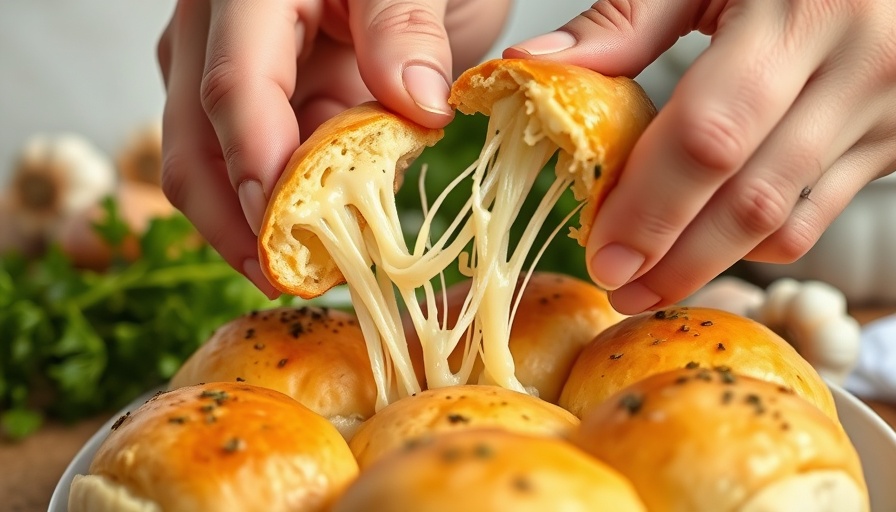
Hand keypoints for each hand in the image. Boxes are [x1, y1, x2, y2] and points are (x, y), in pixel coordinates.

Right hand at [157, 0, 510, 296]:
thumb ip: (406, 26)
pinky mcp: (269, 100)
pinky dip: (292, 204)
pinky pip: (266, 162)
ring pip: (220, 161)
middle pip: (197, 137)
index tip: (280, 231)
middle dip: (233, 217)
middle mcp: (224, 31)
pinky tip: (326, 234)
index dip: (252, 163)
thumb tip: (412, 106)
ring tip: (311, 267)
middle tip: (285, 276)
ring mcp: (241, 68)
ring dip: (259, 220)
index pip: (233, 83)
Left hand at [506, 0, 895, 313]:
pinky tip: (708, 249)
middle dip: (675, 258)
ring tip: (650, 285)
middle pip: (750, 198)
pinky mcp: (892, 142)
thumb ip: (627, 20)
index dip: (652, 207)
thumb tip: (538, 63)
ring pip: (786, 221)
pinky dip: (756, 245)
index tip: (603, 253)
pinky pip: (818, 218)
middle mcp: (857, 69)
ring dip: (711, 265)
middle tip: (618, 287)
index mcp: (799, 15)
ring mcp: (885, 112)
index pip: (710, 137)